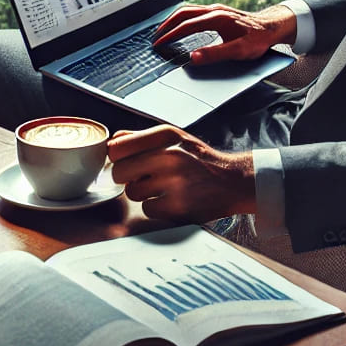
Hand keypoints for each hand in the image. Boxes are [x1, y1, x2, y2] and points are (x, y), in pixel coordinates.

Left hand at [108, 126, 254, 222]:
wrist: (233, 180)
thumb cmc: (199, 159)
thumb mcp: (174, 137)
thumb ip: (142, 138)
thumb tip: (113, 142)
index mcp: (165, 135)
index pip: (117, 147)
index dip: (117, 157)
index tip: (123, 161)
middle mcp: (169, 156)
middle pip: (119, 172)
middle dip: (126, 177)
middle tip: (141, 177)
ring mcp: (174, 183)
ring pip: (132, 192)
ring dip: (142, 193)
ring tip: (161, 187)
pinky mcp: (179, 207)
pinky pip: (147, 209)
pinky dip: (156, 207)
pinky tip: (170, 199)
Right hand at [153, 3, 296, 64]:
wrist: (273, 26)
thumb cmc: (258, 39)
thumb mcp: (239, 51)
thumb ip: (215, 54)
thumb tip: (193, 57)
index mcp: (216, 18)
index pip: (186, 25)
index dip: (170, 35)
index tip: (159, 44)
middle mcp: (214, 10)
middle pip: (182, 13)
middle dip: (166, 25)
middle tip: (156, 37)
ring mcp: (216, 9)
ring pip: (187, 10)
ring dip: (173, 19)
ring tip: (163, 31)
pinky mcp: (218, 11)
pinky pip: (194, 11)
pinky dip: (182, 17)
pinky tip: (181, 25)